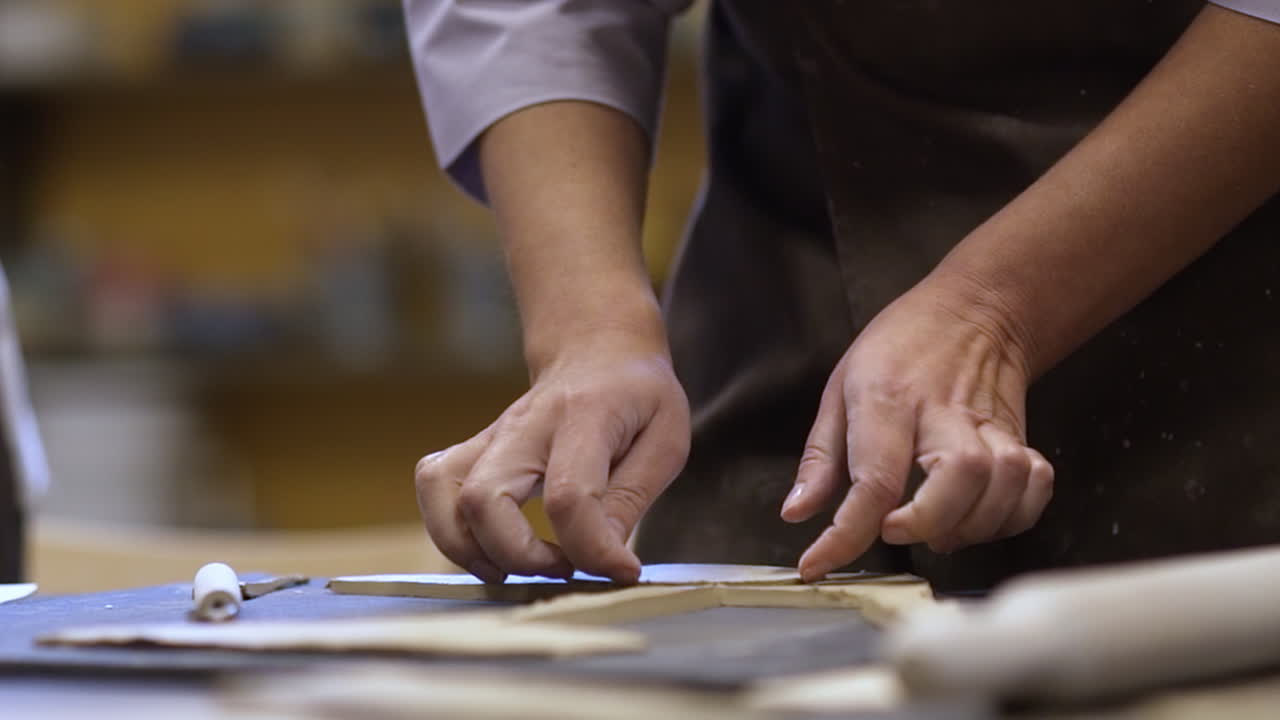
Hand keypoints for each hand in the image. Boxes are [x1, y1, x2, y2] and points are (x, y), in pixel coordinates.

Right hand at [415, 331, 690, 583]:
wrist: (598, 352)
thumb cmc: (637, 397)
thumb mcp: (666, 438)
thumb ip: (632, 498)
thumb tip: (606, 561)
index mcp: (584, 416)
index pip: (567, 494)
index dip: (591, 547)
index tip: (621, 569)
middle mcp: (525, 424)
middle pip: (483, 497)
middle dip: (517, 555)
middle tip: (564, 568)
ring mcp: (491, 435)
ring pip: (442, 492)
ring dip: (470, 548)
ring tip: (519, 569)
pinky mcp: (473, 449)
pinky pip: (435, 488)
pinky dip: (451, 530)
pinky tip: (493, 549)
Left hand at [781, 277, 1053, 580]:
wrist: (975, 310)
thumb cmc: (898, 349)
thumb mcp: (839, 389)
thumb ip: (820, 459)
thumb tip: (796, 515)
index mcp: (887, 399)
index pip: (874, 479)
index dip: (846, 534)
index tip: (818, 564)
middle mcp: (944, 412)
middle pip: (958, 476)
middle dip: (926, 523)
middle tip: (894, 532)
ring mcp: (990, 423)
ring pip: (1004, 482)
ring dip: (971, 525)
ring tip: (934, 532)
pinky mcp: (1021, 435)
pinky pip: (1034, 484)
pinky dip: (1012, 516)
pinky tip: (978, 520)